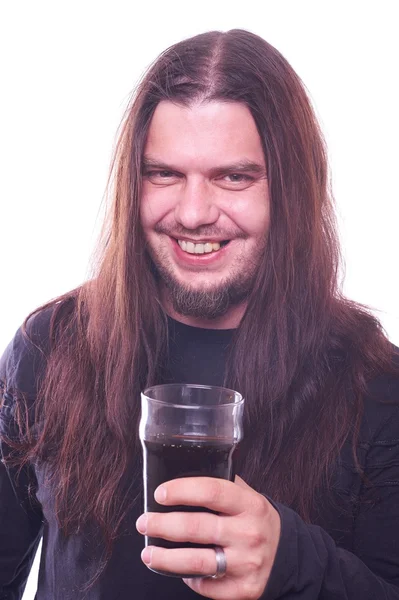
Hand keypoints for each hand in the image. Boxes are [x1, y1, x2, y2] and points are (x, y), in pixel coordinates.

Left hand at [136, 475, 280, 599]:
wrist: (287, 554)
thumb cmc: (256, 520)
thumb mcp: (247, 496)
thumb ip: (222, 486)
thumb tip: (181, 475)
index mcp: (250, 504)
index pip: (212, 491)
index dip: (182, 490)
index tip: (160, 493)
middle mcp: (249, 533)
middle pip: (197, 528)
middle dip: (162, 525)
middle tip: (144, 523)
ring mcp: (247, 563)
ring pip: (197, 562)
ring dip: (165, 558)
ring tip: (148, 553)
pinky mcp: (243, 589)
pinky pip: (206, 585)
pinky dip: (188, 578)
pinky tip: (179, 570)